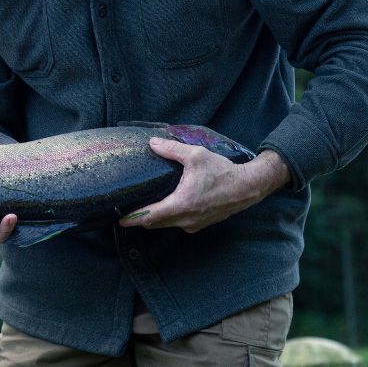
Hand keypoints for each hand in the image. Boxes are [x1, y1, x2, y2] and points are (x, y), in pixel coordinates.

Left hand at [118, 137, 290, 232]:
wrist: (248, 187)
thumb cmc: (221, 171)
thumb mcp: (195, 155)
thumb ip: (171, 150)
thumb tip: (151, 143)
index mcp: (181, 204)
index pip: (149, 217)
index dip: (133, 219)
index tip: (119, 219)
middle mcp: (185, 219)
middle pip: (155, 223)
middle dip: (140, 219)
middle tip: (126, 212)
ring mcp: (194, 224)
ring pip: (167, 224)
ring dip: (154, 219)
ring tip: (141, 209)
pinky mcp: (201, 223)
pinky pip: (179, 223)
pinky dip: (168, 218)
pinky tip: (166, 206)